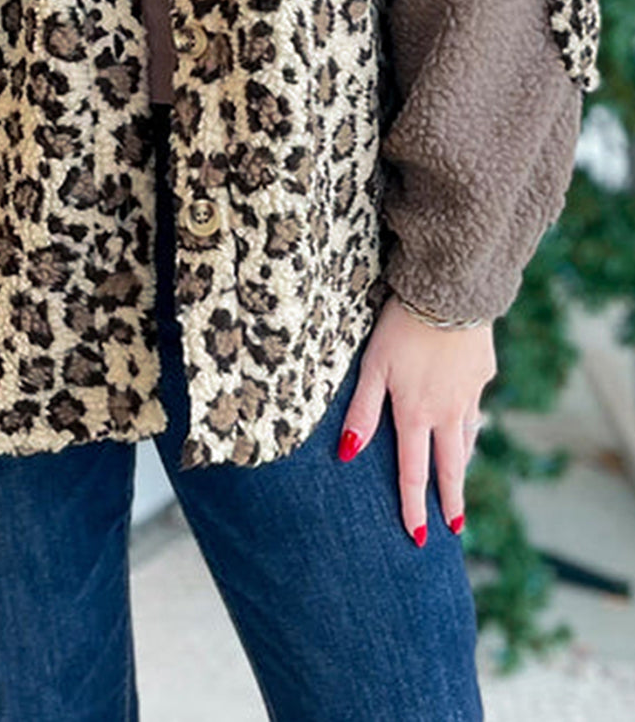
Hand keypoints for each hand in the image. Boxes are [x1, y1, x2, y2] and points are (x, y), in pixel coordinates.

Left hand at [337, 295, 495, 544]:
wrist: (450, 292)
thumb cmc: (400, 327)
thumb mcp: (373, 367)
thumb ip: (362, 411)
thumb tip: (347, 455)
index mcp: (416, 414)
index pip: (413, 472)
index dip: (414, 506)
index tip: (418, 536)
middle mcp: (447, 412)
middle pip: (450, 466)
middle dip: (451, 500)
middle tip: (454, 528)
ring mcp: (470, 393)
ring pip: (467, 438)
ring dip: (461, 464)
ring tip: (458, 483)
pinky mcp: (482, 371)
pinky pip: (474, 405)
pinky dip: (469, 423)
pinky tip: (466, 421)